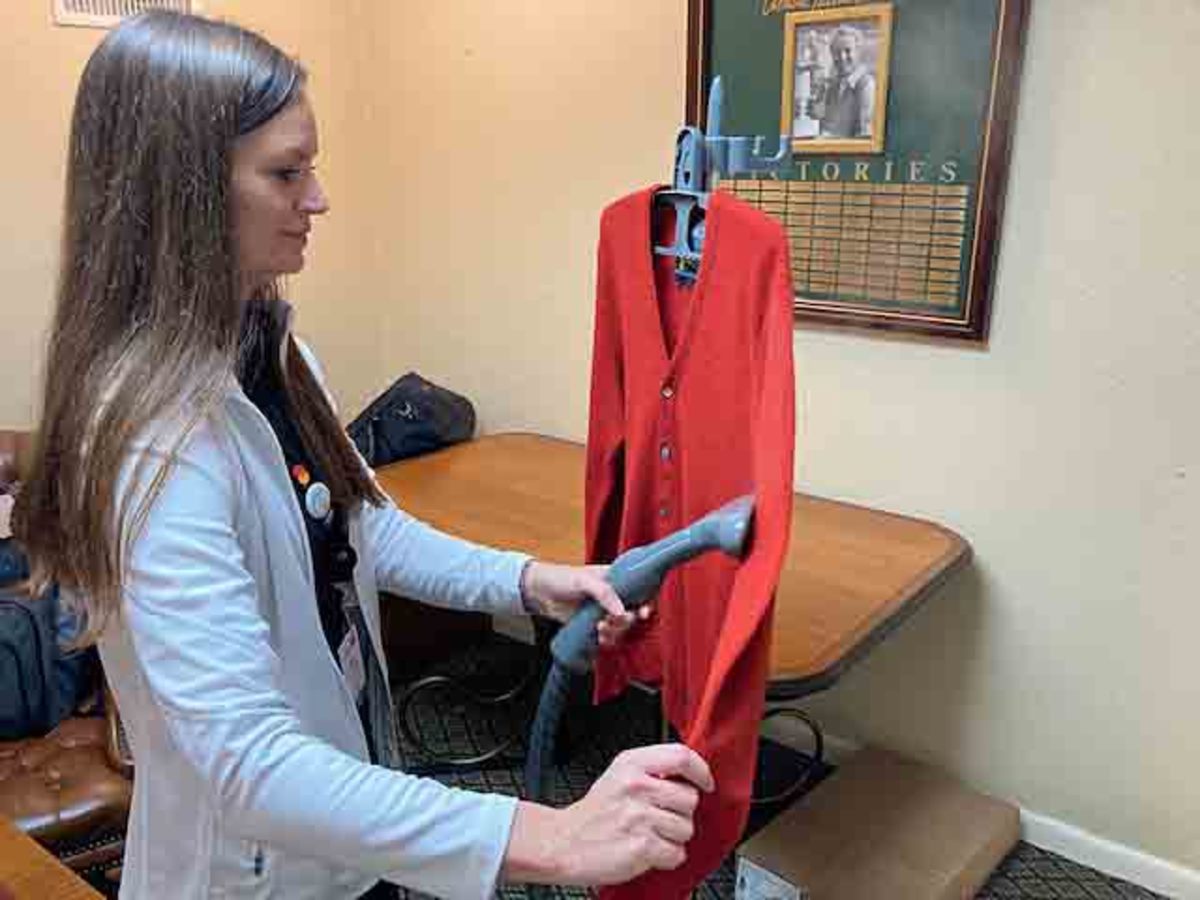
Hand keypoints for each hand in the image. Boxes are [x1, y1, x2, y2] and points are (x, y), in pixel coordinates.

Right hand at [503, 744, 714, 886]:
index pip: (681, 756)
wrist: (563, 842)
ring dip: (673, 838)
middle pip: (690, 798)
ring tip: (649, 835)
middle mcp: (636, 786)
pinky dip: (666, 858)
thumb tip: (689, 775)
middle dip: (680, 814)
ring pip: (686, 828)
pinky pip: (677, 853)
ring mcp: (639, 816)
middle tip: (658, 819)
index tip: (705, 783)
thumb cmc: (593, 814)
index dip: (700, 771)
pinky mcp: (642, 845)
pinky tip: (647, 852)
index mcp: (632, 764)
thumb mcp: (618, 775)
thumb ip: (651, 770)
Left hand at [521, 561, 650, 646]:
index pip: (640, 592)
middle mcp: (613, 598)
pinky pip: (607, 637)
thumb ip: (604, 593)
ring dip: (614, 632)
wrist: (540, 593)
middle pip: (632, 615)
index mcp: (616, 581)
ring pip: (621, 629)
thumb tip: (621, 611)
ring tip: (600, 628)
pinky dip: (605, 640)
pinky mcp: (594, 626)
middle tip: (615, 620)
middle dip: (626, 622)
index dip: (645, 603)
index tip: (642, 613)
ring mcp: (604, 613)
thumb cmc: (563, 578)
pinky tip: (596, 636)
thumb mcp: (584, 580)